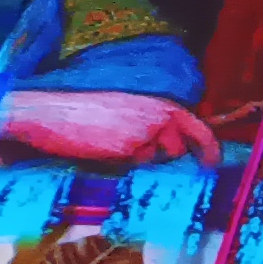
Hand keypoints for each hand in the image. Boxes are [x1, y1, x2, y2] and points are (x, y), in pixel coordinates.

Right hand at [0, 90, 221, 166]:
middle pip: (174, 148)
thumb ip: (148, 120)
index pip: (193, 123)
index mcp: (154, 99)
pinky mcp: (130, 146)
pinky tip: (99, 146)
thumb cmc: (80, 110)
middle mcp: (156, 113)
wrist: (50, 111)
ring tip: (107, 139)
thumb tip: (167, 144)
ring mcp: (145, 130)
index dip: (208, 146)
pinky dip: (119, 160)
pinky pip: (132, 163)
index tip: (212, 163)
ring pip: (152, 158)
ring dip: (136, 156)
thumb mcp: (121, 107)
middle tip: (129, 146)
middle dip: (159, 153)